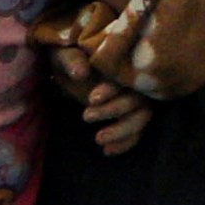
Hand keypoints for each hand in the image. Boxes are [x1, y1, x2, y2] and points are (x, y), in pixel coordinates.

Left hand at [47, 41, 151, 155]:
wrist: (67, 70)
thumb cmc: (67, 59)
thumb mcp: (63, 54)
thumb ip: (71, 61)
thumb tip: (80, 73)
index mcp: (119, 63)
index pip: (125, 77)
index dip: (111, 90)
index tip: (92, 99)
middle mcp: (133, 82)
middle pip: (137, 99)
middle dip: (113, 110)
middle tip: (86, 116)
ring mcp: (134, 100)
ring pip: (141, 117)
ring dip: (122, 132)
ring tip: (98, 139)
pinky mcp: (130, 116)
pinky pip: (137, 131)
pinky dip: (126, 143)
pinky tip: (107, 150)